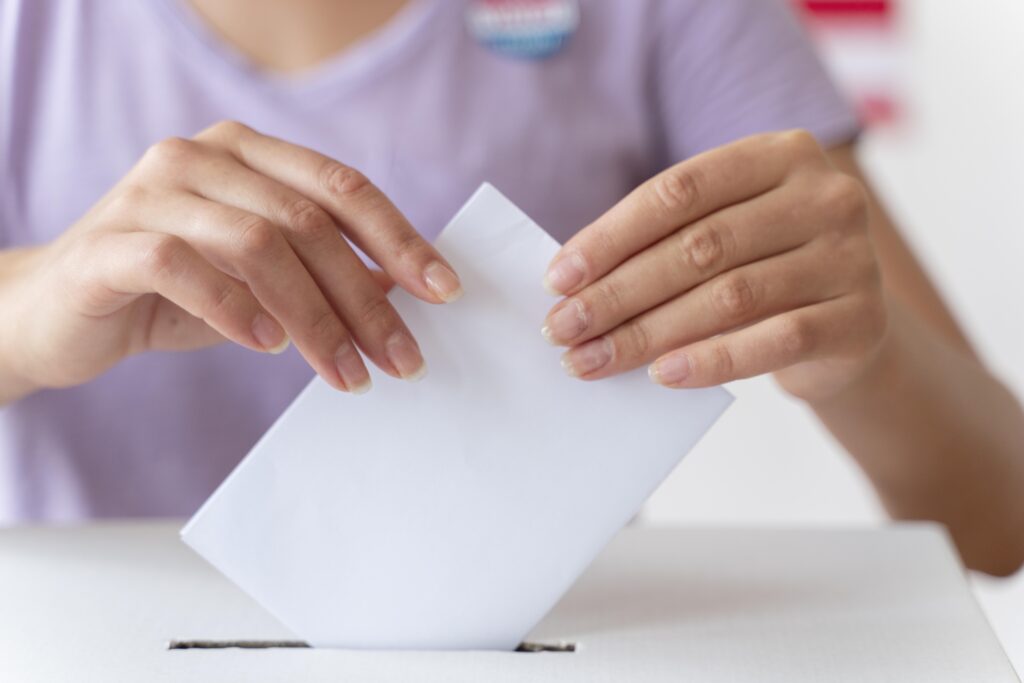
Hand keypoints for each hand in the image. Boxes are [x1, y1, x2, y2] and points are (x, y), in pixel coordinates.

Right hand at [2, 121, 461, 394]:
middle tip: (401, 359)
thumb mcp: (260, 280)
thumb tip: (400, 290)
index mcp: (246, 152)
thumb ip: (320, 273)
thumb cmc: (172, 292)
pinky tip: (267, 346)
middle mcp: (200, 157)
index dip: (398, 238)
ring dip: (314, 318)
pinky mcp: (109, 241)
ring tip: (345, 372)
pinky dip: (234, 308)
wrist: (59, 313)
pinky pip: (183, 265)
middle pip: (307, 222)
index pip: (341, 186)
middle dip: (365, 299)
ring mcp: (150, 191)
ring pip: (256, 244)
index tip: (442, 291)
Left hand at [540, 131, 886, 401]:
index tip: (558, 278)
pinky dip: (712, 361)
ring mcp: (851, 257)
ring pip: (730, 296)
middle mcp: (825, 195)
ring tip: (593, 359)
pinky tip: (662, 374)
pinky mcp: (861, 321)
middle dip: (618, 292)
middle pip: (699, 246)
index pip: (680, 191)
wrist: (848, 328)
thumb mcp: (724, 234)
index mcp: (780, 154)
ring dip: (648, 333)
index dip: (612, 235)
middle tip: (562, 328)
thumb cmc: (763, 270)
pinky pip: (774, 341)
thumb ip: (666, 241)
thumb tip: (572, 284)